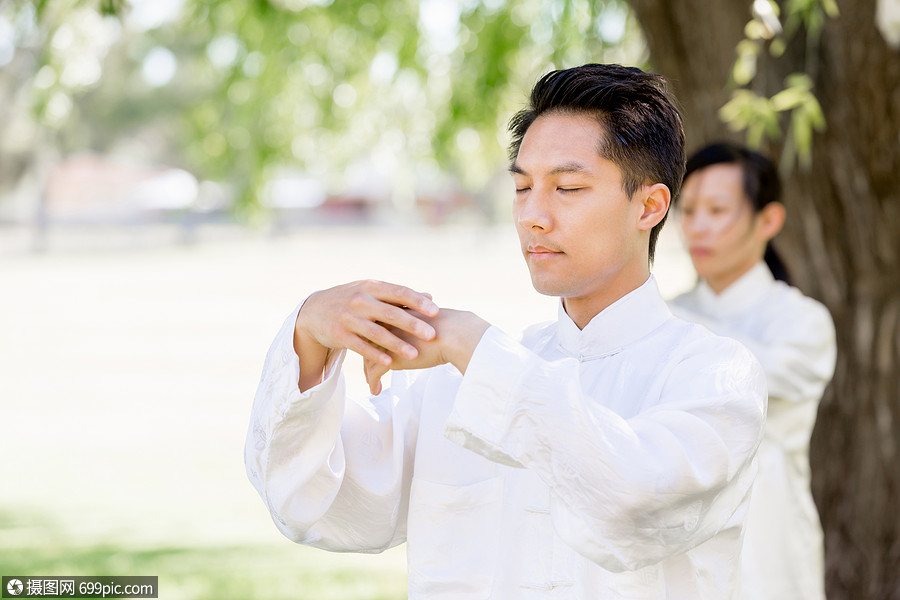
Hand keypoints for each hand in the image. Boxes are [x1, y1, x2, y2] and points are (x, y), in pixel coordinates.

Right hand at [293, 280, 438, 390]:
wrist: (314, 310)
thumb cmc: (352, 299)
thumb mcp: (372, 291)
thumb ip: (398, 296)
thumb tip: (430, 296)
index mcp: (371, 287)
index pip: (398, 292)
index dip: (417, 302)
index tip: (436, 311)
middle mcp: (360, 300)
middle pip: (390, 313)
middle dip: (412, 324)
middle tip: (432, 335)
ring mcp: (348, 318)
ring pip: (376, 332)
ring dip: (396, 344)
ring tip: (414, 354)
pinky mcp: (339, 334)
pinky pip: (360, 346)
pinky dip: (375, 354)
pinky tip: (390, 363)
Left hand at [364, 308, 489, 394]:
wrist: (456, 335)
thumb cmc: (453, 327)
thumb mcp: (433, 319)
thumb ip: (423, 322)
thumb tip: (430, 328)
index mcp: (396, 311)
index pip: (378, 324)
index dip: (375, 336)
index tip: (375, 346)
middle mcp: (387, 324)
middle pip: (368, 340)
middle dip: (368, 355)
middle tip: (368, 367)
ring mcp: (386, 341)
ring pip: (368, 358)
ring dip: (368, 372)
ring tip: (370, 381)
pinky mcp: (390, 358)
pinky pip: (375, 373)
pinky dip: (373, 382)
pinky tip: (376, 390)